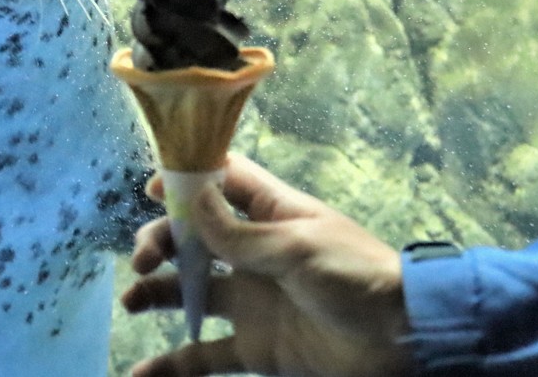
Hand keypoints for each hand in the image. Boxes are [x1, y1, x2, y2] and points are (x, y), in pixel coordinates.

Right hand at [122, 154, 412, 376]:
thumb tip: (189, 196)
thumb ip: (238, 233)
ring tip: (132, 302)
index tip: (152, 189)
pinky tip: (140, 372)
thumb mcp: (298, 247)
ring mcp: (252, 302)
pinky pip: (205, 357)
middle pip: (193, 238)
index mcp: (271, 215)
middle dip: (162, 241)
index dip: (186, 180)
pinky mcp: (255, 347)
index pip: (222, 183)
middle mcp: (254, 254)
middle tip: (143, 260)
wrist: (404, 341)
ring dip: (156, 294)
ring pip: (191, 292)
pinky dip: (173, 366)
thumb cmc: (357, 276)